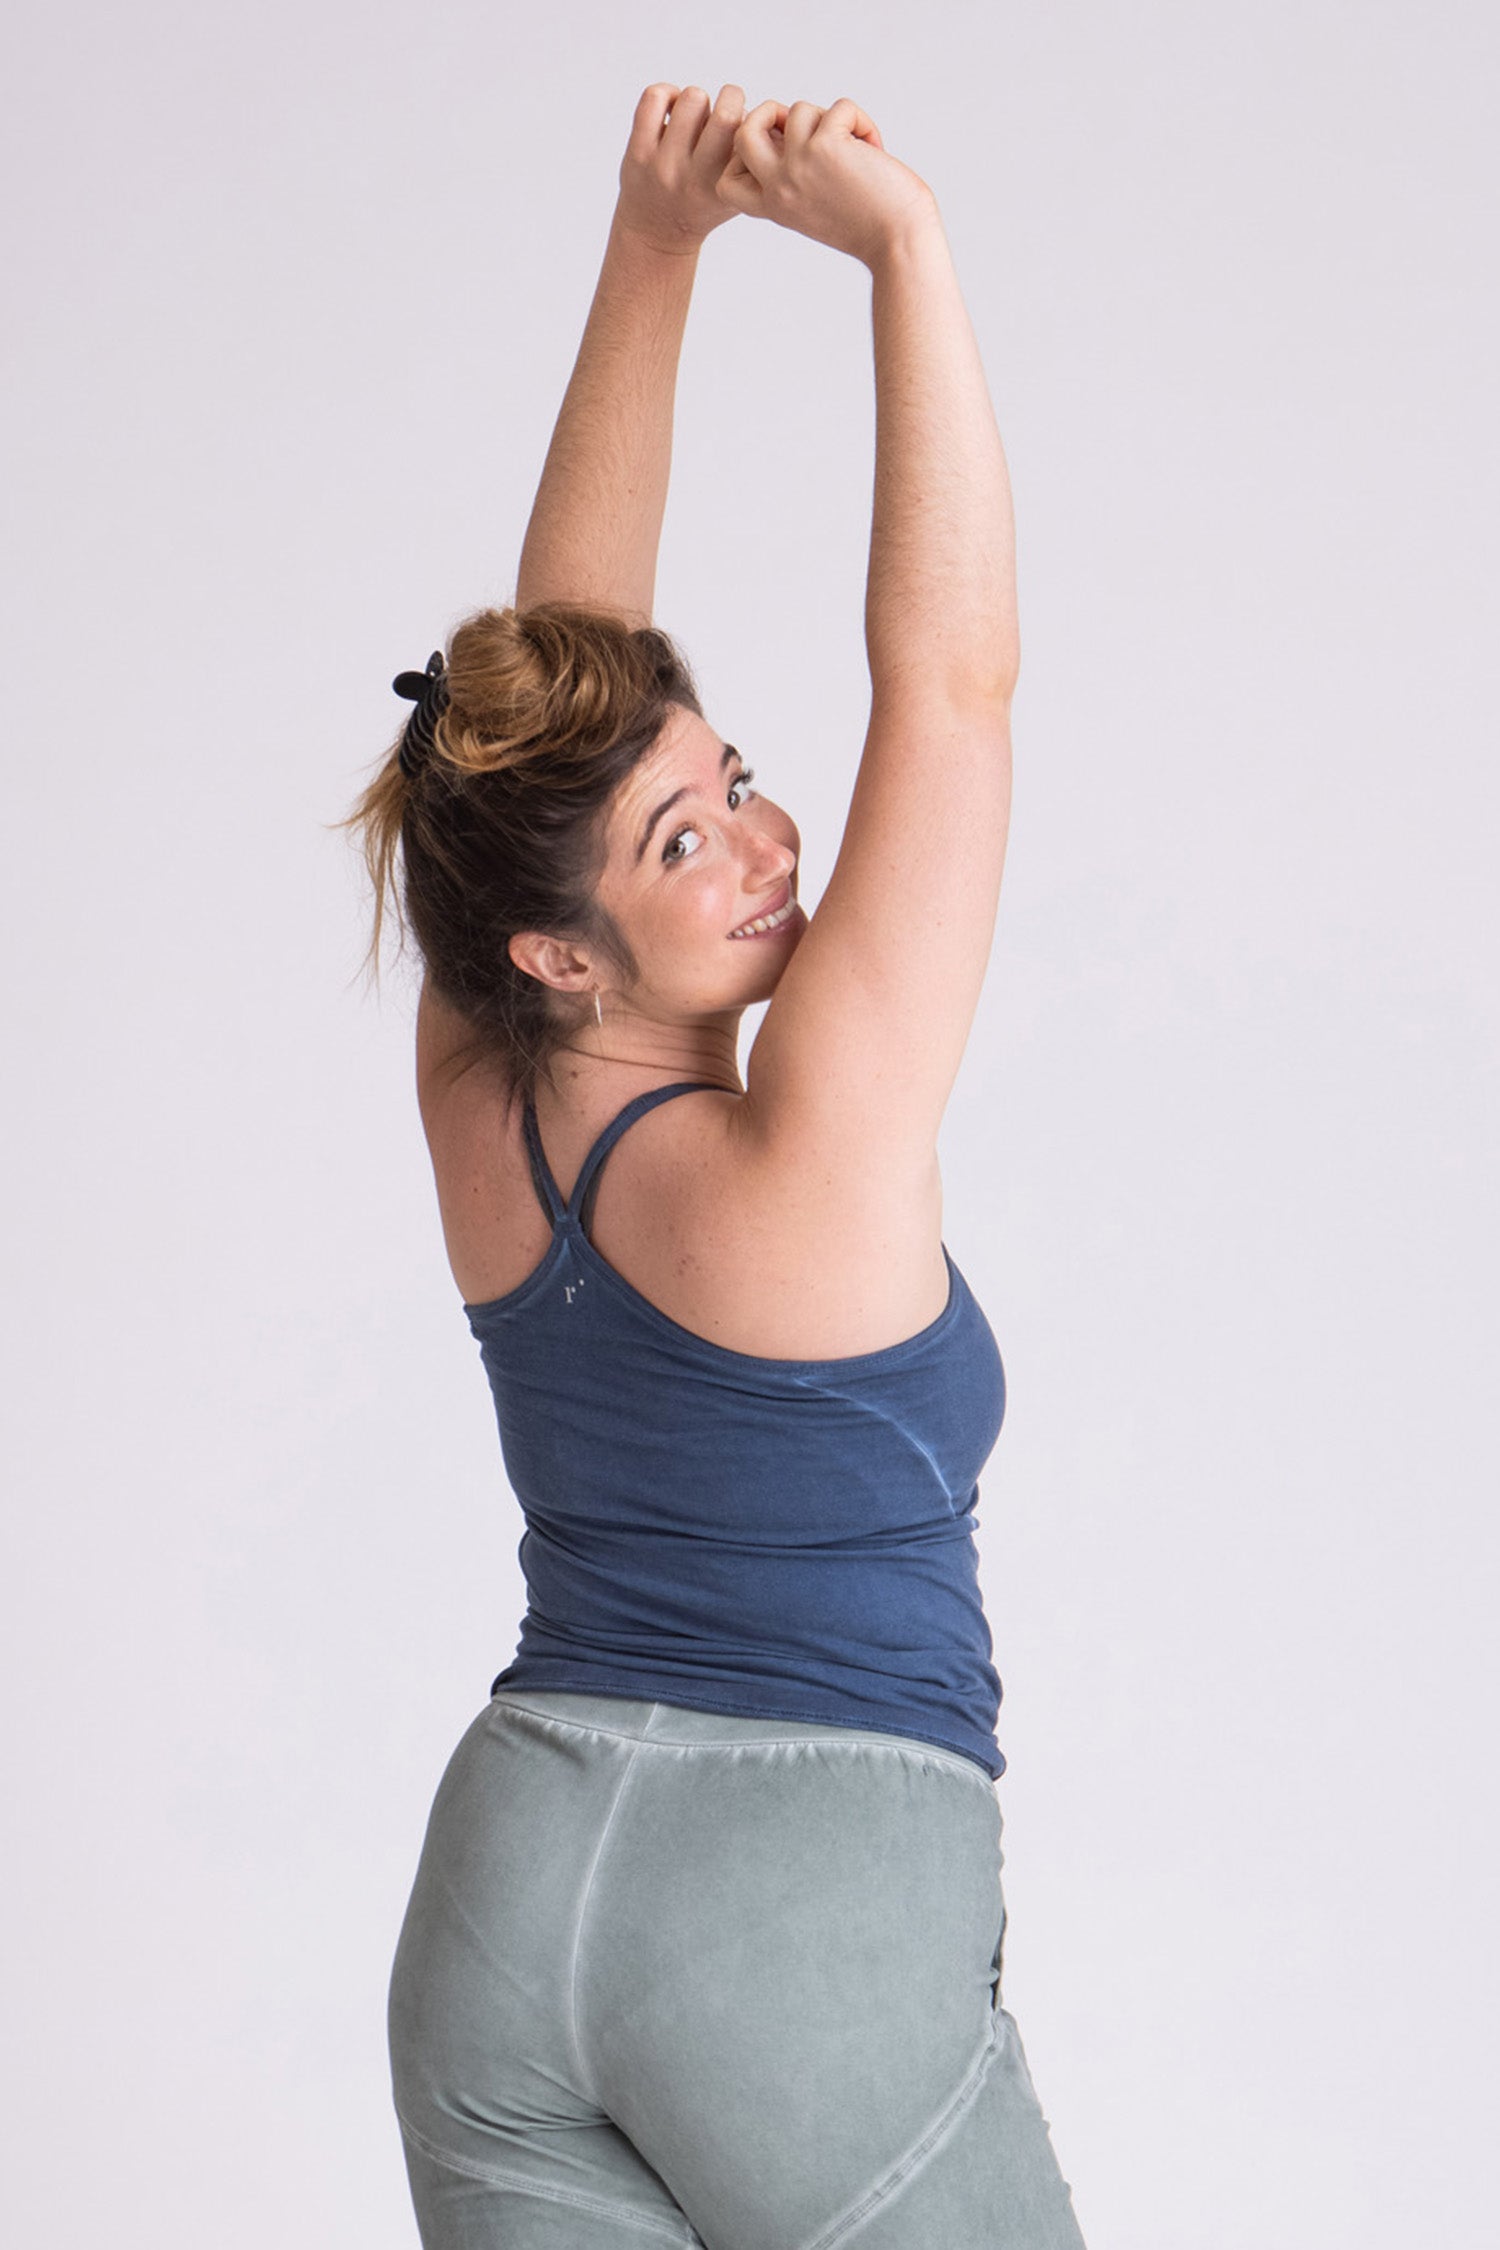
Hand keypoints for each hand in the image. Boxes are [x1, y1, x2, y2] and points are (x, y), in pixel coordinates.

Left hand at [615, 82, 748, 256]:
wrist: (657, 233)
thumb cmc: (703, 205)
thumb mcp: (735, 196)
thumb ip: (750, 163)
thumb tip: (764, 117)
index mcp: (723, 187)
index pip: (748, 136)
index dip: (751, 120)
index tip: (743, 127)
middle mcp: (694, 177)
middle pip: (725, 114)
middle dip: (732, 98)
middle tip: (726, 107)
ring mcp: (663, 164)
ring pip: (692, 98)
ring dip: (699, 98)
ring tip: (696, 114)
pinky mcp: (637, 152)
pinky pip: (654, 98)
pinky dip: (668, 92)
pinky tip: (673, 108)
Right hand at [715, 97, 936, 266]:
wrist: (900, 242)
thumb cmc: (870, 225)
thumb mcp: (818, 204)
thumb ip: (797, 175)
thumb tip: (790, 121)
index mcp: (774, 207)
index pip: (728, 181)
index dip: (743, 156)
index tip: (777, 152)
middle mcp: (779, 187)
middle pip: (742, 132)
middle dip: (769, 113)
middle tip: (805, 125)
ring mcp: (798, 165)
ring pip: (798, 110)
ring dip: (831, 118)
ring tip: (856, 147)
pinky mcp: (825, 146)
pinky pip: (839, 107)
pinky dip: (861, 121)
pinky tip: (875, 150)